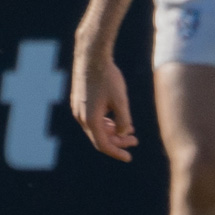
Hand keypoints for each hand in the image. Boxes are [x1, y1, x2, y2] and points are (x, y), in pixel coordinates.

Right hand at [71, 46, 138, 161]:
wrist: (91, 56)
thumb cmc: (107, 77)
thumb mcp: (121, 100)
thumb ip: (123, 120)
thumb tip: (123, 134)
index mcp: (90, 119)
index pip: (103, 145)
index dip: (117, 152)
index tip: (129, 158)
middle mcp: (81, 117)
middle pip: (100, 137)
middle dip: (118, 142)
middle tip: (135, 141)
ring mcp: (78, 109)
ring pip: (96, 128)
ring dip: (113, 132)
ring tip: (131, 132)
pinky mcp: (80, 101)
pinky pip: (93, 119)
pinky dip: (105, 123)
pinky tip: (118, 120)